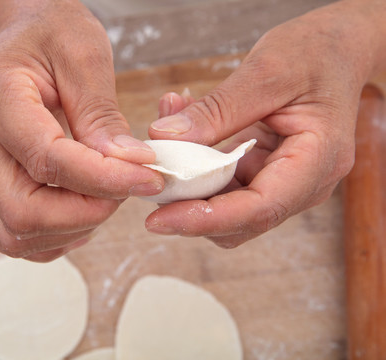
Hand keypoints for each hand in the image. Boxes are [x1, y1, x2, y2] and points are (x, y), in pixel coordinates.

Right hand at [0, 0, 162, 261]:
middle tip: (126, 188)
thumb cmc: (53, 33)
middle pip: (22, 210)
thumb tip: (127, 166)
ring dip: (72, 227)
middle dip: (85, 212)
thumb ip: (102, 115)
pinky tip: (82, 209)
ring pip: (16, 231)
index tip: (147, 178)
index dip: (101, 178)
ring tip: (106, 195)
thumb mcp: (86, 55)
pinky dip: (54, 234)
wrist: (27, 34)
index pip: (46, 159)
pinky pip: (16, 232)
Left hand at [144, 0, 385, 247]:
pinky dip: (197, 165)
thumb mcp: (266, 72)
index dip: (206, 219)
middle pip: (239, 218)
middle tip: (148, 180)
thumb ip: (216, 110)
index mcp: (317, 161)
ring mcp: (285, 181)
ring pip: (226, 205)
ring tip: (164, 141)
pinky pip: (224, 182)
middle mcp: (303, 182)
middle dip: (189, 206)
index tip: (159, 219)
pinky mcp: (266, 172)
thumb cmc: (315, 53)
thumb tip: (164, 139)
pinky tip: (182, 133)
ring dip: (188, 182)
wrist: (337, 49)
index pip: (259, 208)